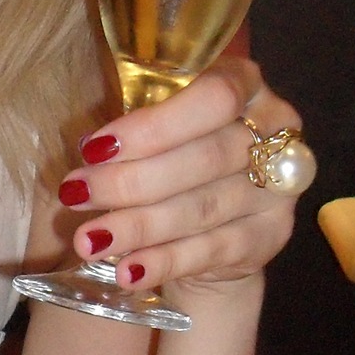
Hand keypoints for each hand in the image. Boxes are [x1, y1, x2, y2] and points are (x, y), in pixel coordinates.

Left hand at [54, 60, 304, 298]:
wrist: (215, 213)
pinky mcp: (271, 236)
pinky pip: (211, 250)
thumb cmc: (173, 151)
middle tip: (76, 195)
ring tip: (89, 239)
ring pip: (203, 208)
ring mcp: (277, 187)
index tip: (95, 148)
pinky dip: (164, 262)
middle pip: (205, 157)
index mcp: (247, 83)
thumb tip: (89, 151)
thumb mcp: (157, 125)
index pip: (213, 97)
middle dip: (131, 180)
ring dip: (139, 226)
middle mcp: (275, 130)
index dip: (154, 125)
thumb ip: (133, 129)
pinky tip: (127, 270)